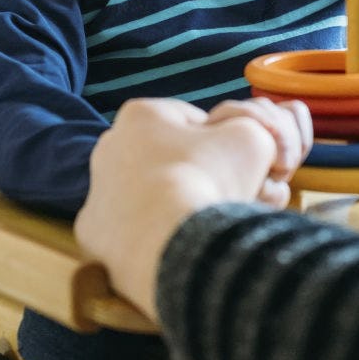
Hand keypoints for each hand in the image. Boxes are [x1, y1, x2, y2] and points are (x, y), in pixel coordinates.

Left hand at [74, 96, 311, 318]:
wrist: (168, 241)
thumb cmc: (208, 178)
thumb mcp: (252, 139)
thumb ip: (260, 130)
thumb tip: (261, 138)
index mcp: (141, 115)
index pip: (197, 122)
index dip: (230, 143)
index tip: (247, 167)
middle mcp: (111, 148)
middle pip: (178, 160)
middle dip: (211, 177)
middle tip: (238, 197)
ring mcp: (99, 193)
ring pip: (159, 196)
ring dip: (190, 205)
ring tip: (216, 223)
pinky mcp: (97, 235)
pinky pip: (138, 231)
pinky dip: (163, 236)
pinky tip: (185, 244)